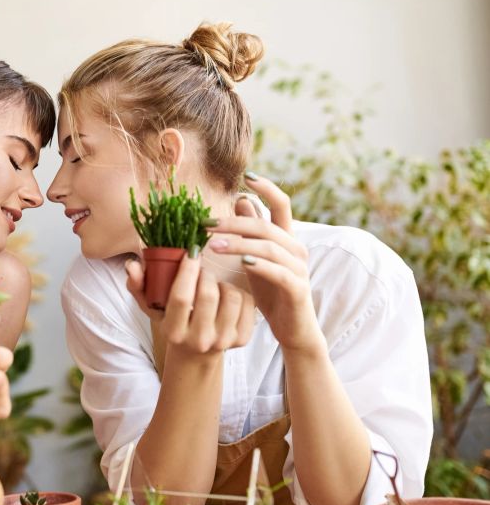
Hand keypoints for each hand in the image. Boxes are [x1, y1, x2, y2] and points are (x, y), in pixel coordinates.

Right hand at [126, 256, 255, 358]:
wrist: (196, 354)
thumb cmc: (173, 322)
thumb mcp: (152, 308)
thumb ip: (138, 285)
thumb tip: (132, 265)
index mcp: (174, 332)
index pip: (181, 297)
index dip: (187, 271)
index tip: (191, 254)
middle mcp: (199, 340)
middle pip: (208, 295)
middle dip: (206, 274)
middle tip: (201, 271)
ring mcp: (224, 341)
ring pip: (232, 296)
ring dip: (223, 284)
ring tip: (213, 287)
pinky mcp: (243, 338)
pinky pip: (248, 302)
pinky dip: (238, 292)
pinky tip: (227, 297)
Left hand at [207, 173, 324, 353]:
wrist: (293, 329)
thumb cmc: (271, 292)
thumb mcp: (257, 258)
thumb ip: (251, 232)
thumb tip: (241, 200)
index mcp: (286, 238)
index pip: (281, 204)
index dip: (266, 188)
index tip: (246, 176)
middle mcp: (296, 248)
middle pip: (265, 226)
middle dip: (233, 222)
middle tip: (206, 223)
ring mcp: (299, 268)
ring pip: (269, 246)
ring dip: (238, 243)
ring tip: (212, 244)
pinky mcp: (297, 288)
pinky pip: (278, 271)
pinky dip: (259, 264)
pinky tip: (242, 262)